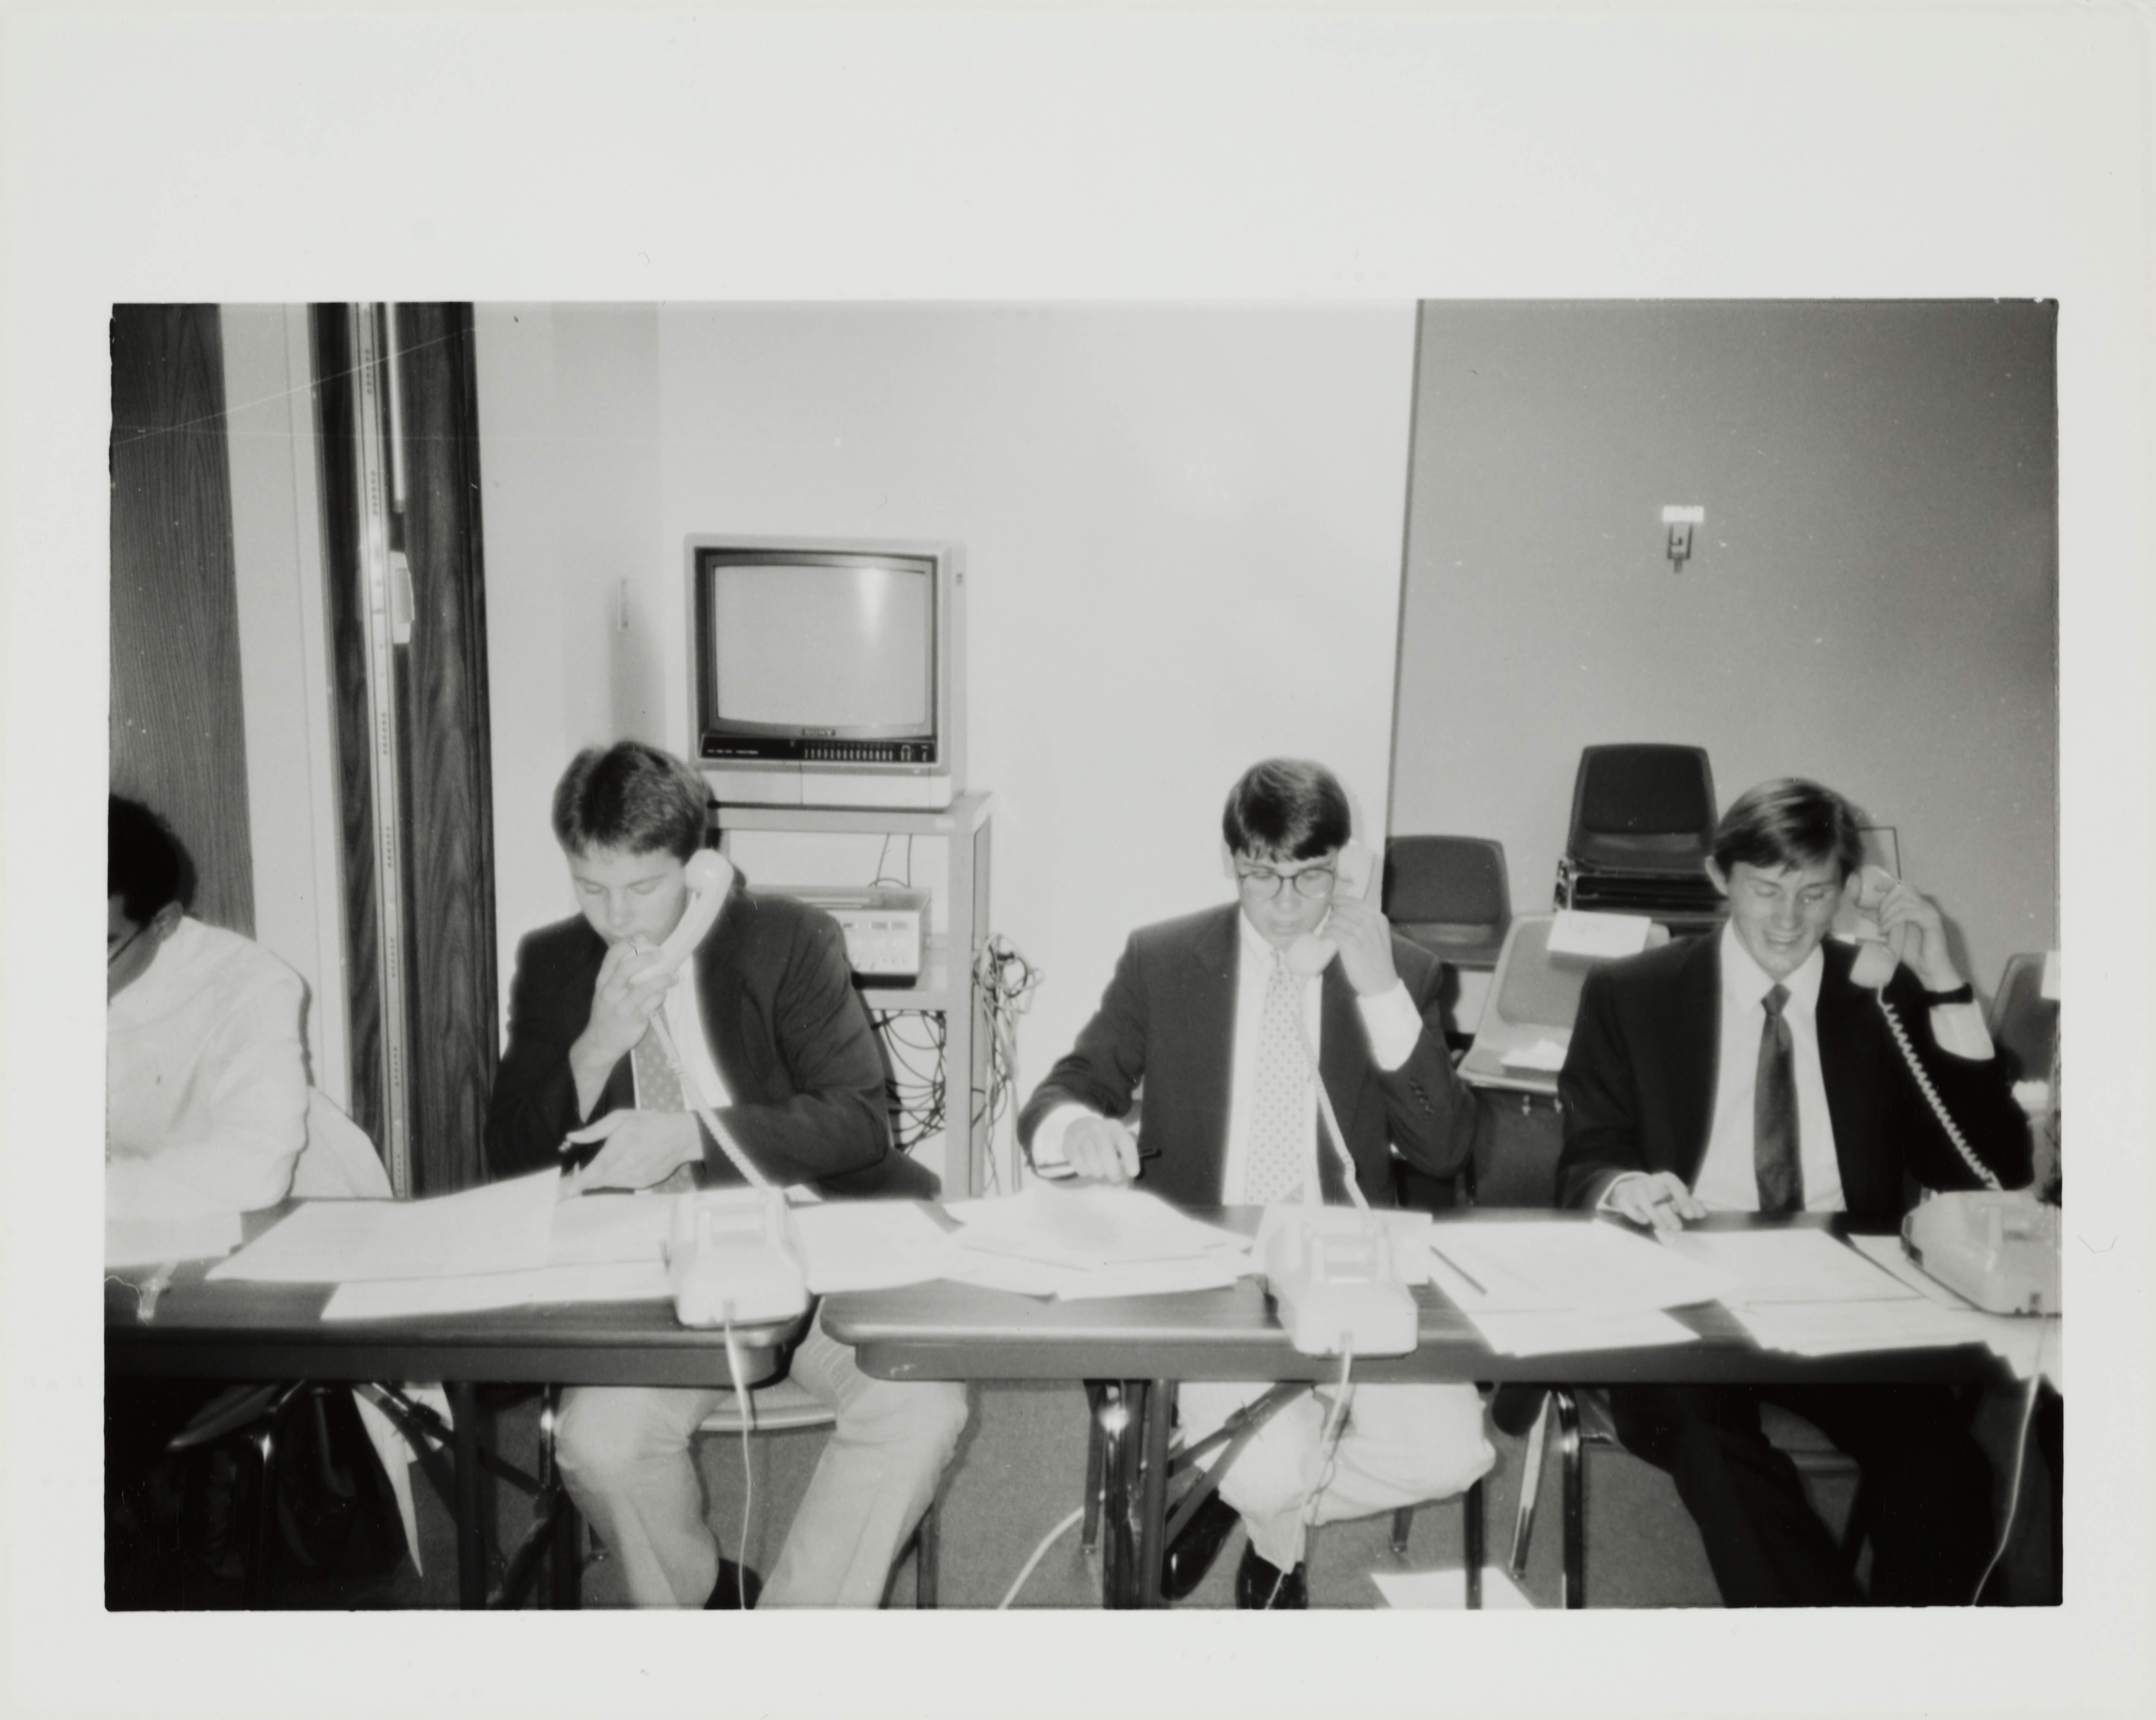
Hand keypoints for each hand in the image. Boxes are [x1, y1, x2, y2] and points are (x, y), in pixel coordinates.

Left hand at [563, 1108, 701, 1191]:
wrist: (681, 1138)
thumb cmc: (649, 1123)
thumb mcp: (622, 1117)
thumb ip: (595, 1129)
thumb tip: (571, 1137)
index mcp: (624, 1143)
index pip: (600, 1166)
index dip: (583, 1180)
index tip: (568, 1191)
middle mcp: (631, 1163)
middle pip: (600, 1179)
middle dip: (584, 1181)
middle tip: (567, 1183)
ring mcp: (638, 1176)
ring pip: (608, 1183)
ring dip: (598, 1180)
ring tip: (598, 1170)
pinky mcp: (643, 1184)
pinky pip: (620, 1185)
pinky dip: (612, 1180)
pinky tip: (618, 1168)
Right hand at [574, 941, 673, 1070]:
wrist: (600, 1043)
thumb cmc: (608, 1013)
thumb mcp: (607, 992)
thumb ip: (620, 976)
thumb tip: (644, 955)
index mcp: (603, 982)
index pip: (612, 957)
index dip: (628, 943)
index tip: (644, 936)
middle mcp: (610, 993)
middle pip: (626, 969)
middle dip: (645, 958)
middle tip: (661, 954)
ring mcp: (621, 1008)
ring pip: (642, 989)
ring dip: (661, 979)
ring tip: (673, 976)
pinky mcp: (633, 1021)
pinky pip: (649, 1006)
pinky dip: (659, 997)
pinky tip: (664, 993)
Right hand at [1062, 1115, 1140, 1184]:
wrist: (1079, 1126)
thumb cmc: (1104, 1138)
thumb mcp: (1117, 1138)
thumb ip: (1126, 1152)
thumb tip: (1133, 1171)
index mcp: (1114, 1126)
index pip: (1125, 1142)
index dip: (1130, 1159)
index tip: (1133, 1173)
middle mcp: (1097, 1128)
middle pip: (1107, 1153)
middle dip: (1113, 1171)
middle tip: (1115, 1177)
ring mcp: (1081, 1135)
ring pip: (1092, 1161)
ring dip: (1099, 1173)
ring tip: (1100, 1172)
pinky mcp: (1069, 1144)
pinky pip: (1079, 1164)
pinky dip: (1085, 1171)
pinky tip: (1087, 1169)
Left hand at [1323, 896, 1398, 996]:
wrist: (1381, 984)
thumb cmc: (1377, 961)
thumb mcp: (1378, 936)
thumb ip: (1366, 923)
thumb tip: (1343, 911)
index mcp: (1378, 918)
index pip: (1354, 901)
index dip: (1340, 901)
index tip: (1332, 904)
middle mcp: (1370, 922)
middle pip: (1342, 909)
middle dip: (1333, 916)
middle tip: (1329, 925)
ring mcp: (1360, 931)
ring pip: (1334, 920)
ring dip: (1328, 927)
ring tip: (1327, 934)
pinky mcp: (1350, 943)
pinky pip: (1330, 932)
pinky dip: (1325, 935)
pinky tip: (1324, 940)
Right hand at [1604, 1171, 1705, 1231]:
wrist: (1633, 1189)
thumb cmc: (1660, 1195)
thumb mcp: (1675, 1197)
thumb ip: (1689, 1204)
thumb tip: (1702, 1213)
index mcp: (1664, 1179)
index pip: (1674, 1183)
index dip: (1682, 1198)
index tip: (1689, 1215)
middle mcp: (1649, 1181)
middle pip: (1658, 1194)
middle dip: (1669, 1214)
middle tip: (1677, 1228)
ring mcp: (1635, 1188)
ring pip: (1643, 1200)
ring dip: (1655, 1216)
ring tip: (1664, 1228)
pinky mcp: (1624, 1197)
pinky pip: (1627, 1205)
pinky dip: (1637, 1214)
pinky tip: (1645, 1221)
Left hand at [1869, 878, 1961, 991]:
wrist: (1930, 970)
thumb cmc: (1913, 953)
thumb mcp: (1892, 934)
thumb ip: (1881, 921)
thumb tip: (1864, 911)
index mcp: (1918, 907)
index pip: (1904, 886)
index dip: (1889, 884)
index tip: (1875, 889)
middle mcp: (1925, 907)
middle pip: (1903, 889)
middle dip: (1885, 901)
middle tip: (1878, 917)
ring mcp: (1930, 914)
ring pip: (1904, 902)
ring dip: (1887, 913)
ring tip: (1881, 927)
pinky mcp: (1931, 923)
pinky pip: (1908, 914)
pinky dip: (1893, 920)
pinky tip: (1885, 930)